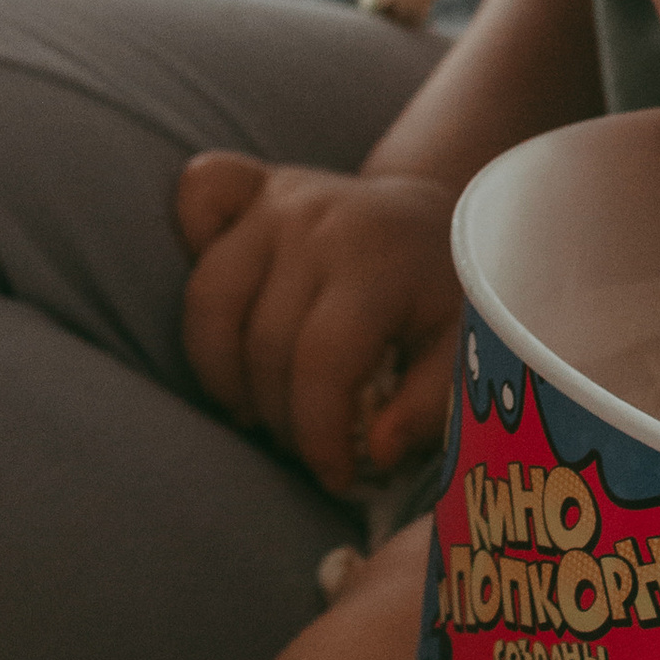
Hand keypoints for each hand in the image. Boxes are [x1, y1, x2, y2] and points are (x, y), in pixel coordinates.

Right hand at [176, 155, 459, 492]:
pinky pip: (197, 198)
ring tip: (255, 407)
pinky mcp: (252, 184)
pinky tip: (229, 308)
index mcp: (378, 262)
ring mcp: (279, 198)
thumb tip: (374, 450)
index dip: (316, 433)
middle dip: (278, 418)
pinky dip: (193, 244)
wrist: (438, 217)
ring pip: (209, 296)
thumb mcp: (467, 350)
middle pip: (263, 344)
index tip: (332, 475)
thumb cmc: (448, 295)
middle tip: (301, 445)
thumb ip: (428, 406)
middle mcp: (320, 221)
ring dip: (221, 370)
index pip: (321, 362)